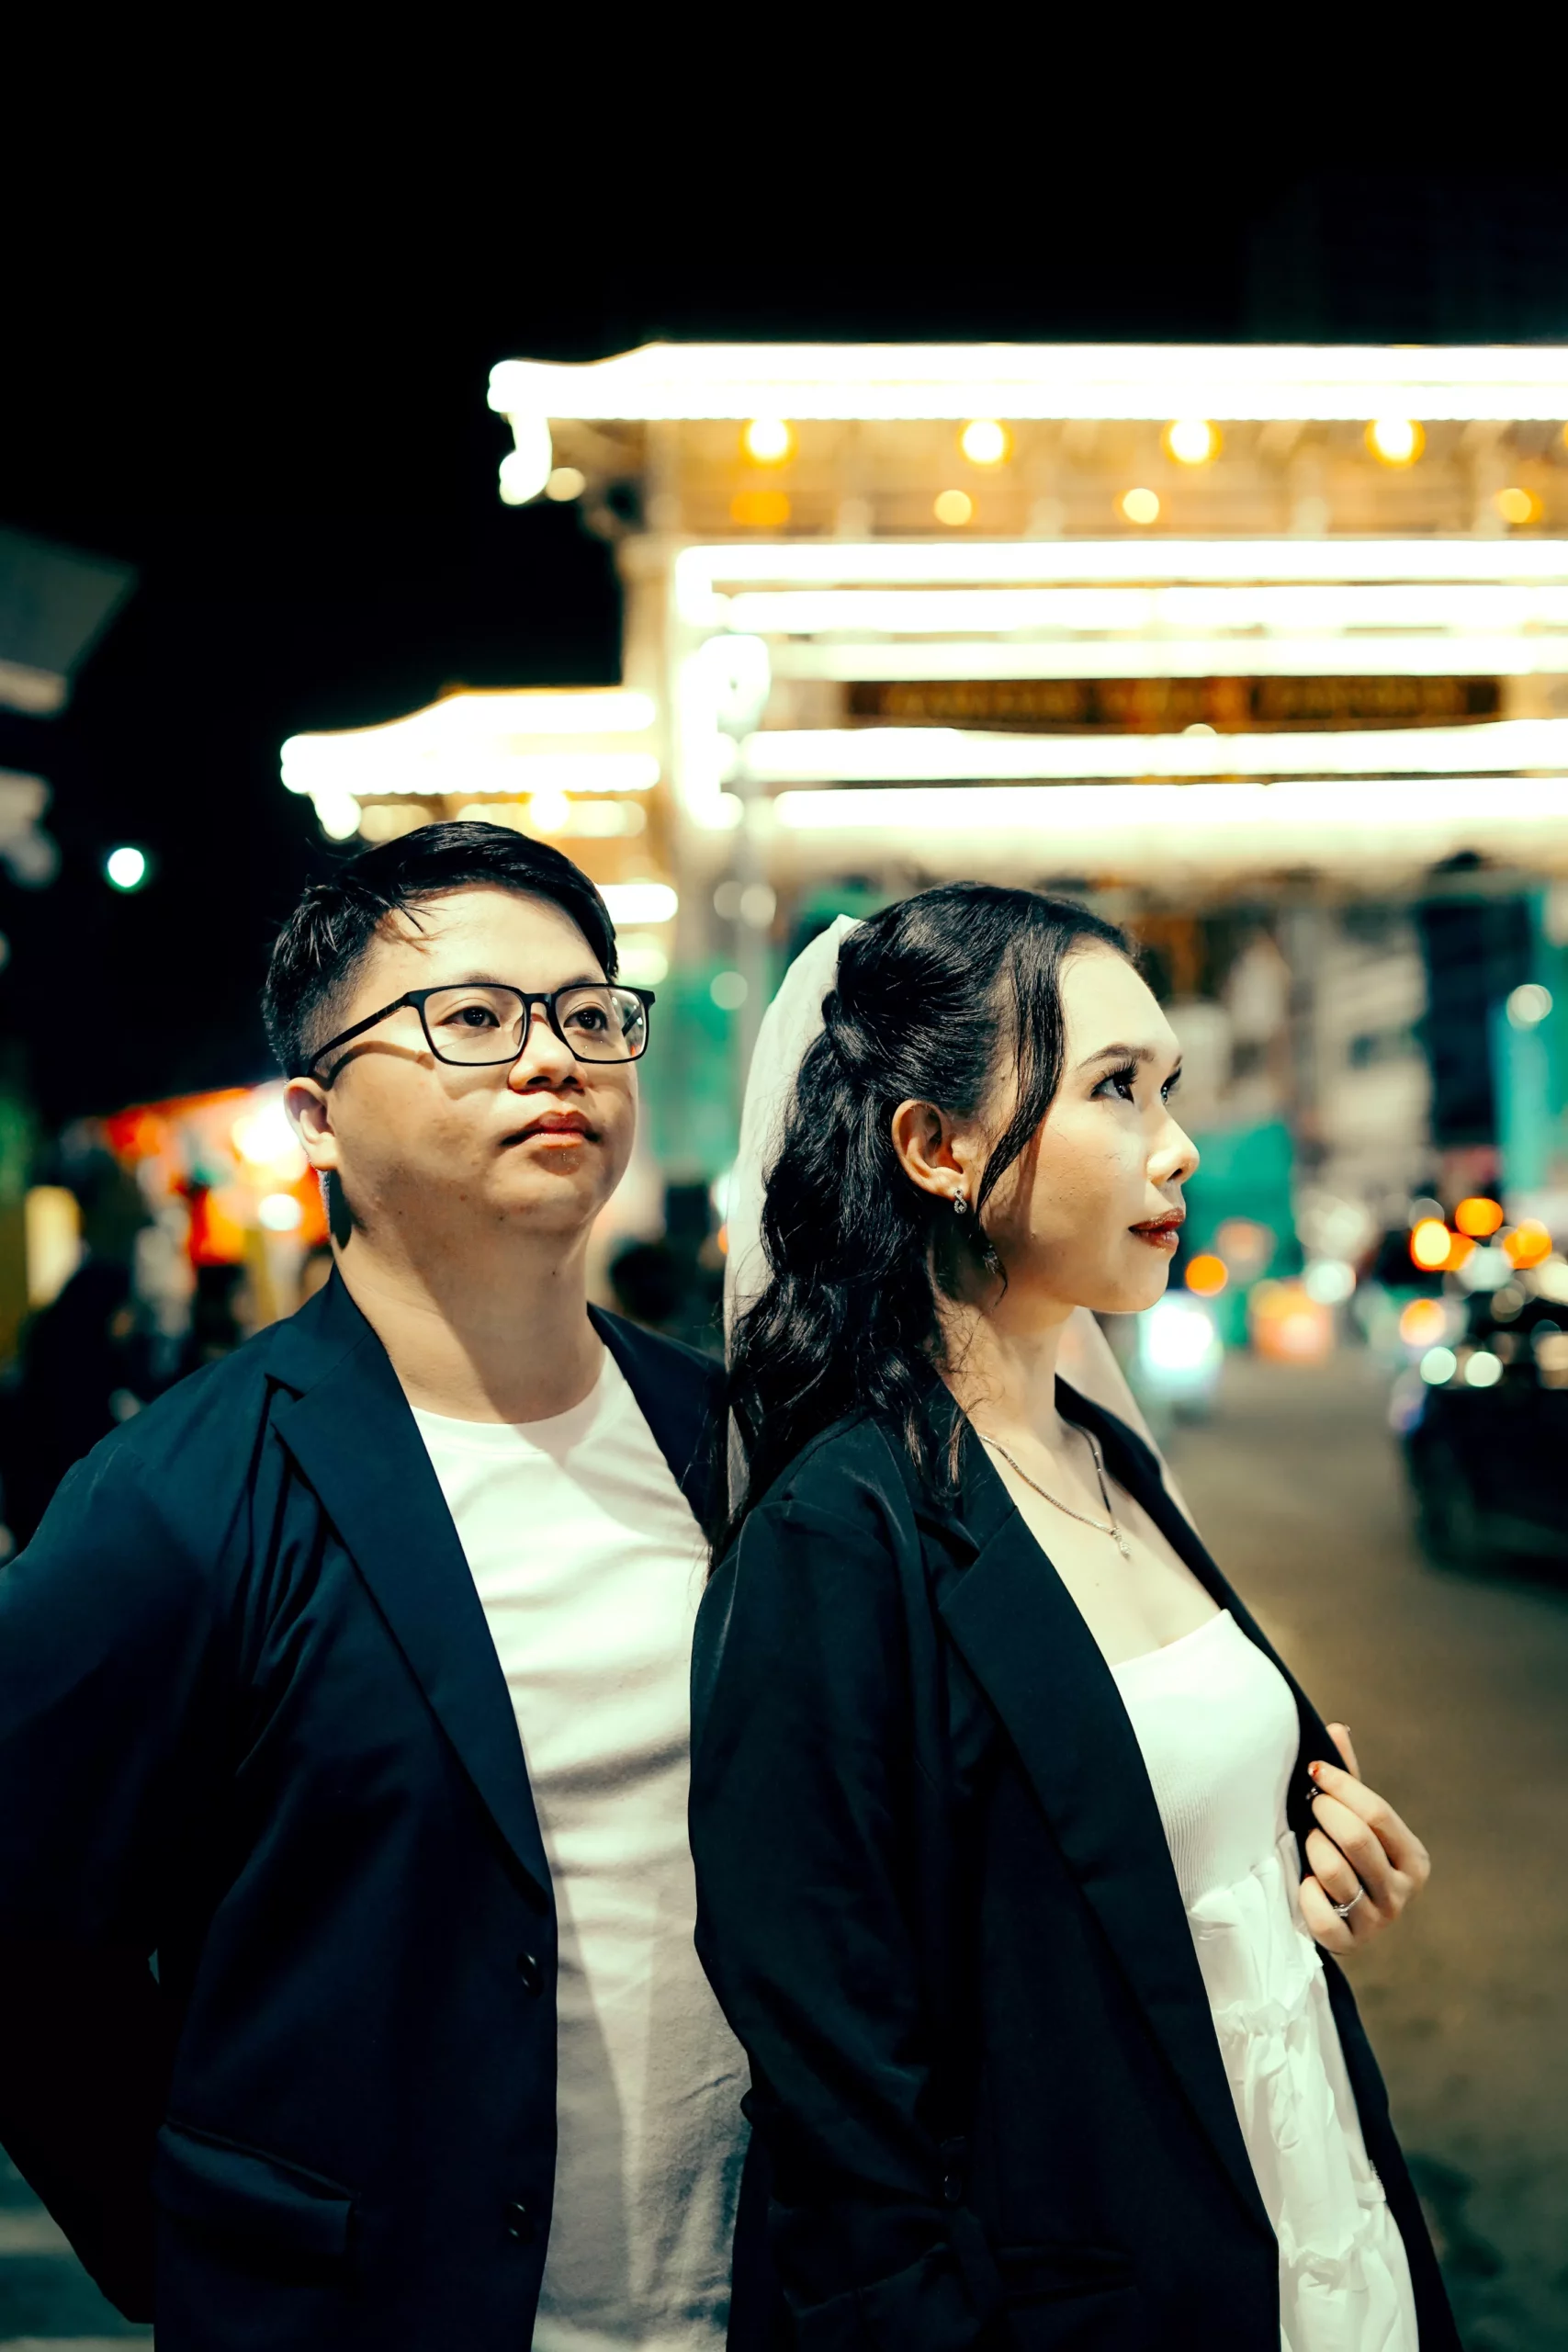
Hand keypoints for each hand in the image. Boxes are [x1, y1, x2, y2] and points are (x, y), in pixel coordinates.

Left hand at [1298, 1723, 1430, 1956]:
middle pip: (1358, 1840)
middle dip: (1326, 1814)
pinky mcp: (1349, 1944)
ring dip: (1313, 1848)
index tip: (1314, 1770)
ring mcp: (1378, 1922)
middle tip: (1311, 1805)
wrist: (1340, 1919)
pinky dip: (1305, 1895)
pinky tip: (1303, 1882)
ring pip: (1335, 1873)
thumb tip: (1336, 1729)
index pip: (1378, 1813)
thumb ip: (1347, 1781)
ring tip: (1308, 1841)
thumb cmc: (1347, 1857)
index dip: (1342, 1786)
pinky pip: (1320, 1916)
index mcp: (1414, 1859)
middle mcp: (1402, 1893)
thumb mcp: (1354, 1819)